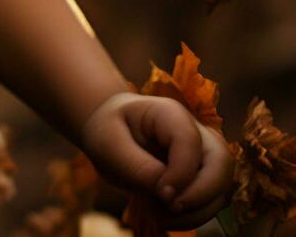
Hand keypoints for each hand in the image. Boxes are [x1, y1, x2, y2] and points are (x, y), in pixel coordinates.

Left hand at [80, 91, 235, 230]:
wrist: (110, 135)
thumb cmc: (108, 132)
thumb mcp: (109, 145)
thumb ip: (138, 168)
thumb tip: (168, 194)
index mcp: (169, 114)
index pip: (190, 141)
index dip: (182, 172)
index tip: (161, 194)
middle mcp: (195, 132)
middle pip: (221, 163)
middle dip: (202, 194)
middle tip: (170, 209)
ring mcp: (203, 155)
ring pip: (222, 186)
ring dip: (196, 211)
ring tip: (157, 214)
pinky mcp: (203, 176)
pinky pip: (210, 201)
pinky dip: (192, 216)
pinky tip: (162, 216)